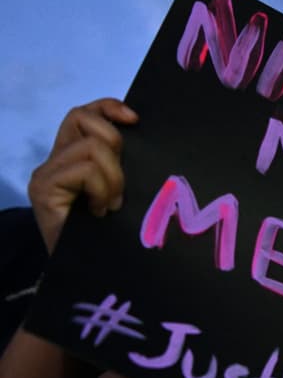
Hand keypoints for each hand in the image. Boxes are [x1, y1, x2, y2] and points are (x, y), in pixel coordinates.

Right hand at [28, 99, 137, 252]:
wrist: (90, 270)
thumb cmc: (112, 234)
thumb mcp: (123, 190)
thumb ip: (123, 165)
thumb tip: (143, 135)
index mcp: (75, 156)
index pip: (85, 112)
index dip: (109, 107)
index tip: (136, 120)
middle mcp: (55, 160)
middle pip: (82, 117)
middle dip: (114, 142)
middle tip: (120, 183)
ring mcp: (46, 173)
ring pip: (89, 147)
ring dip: (113, 176)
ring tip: (111, 204)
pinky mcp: (43, 188)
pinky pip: (84, 169)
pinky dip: (101, 188)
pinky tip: (101, 211)